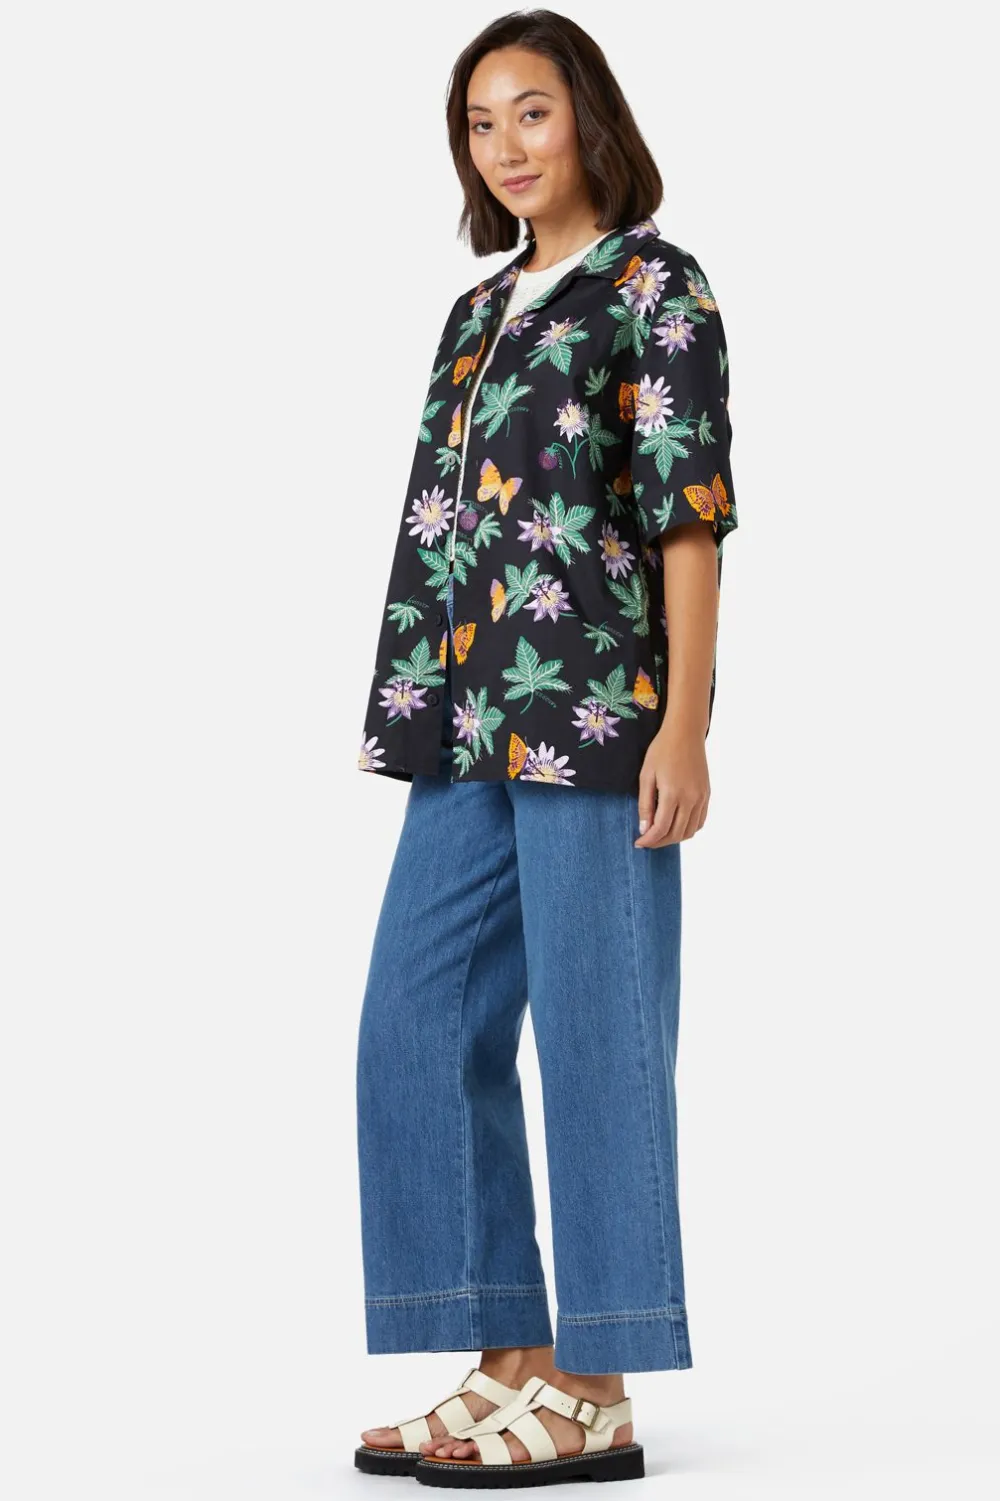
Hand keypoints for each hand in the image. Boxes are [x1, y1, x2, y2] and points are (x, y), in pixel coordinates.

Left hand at [634, 721, 710, 847]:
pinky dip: (688, 829)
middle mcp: (691, 798)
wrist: (685, 734)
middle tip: (646, 841)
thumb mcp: (646, 775)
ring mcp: (701, 798)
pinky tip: (676, 826)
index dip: (649, 840)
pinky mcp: (707, 795)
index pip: (661, 828)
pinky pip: (699, 821)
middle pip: (676, 834)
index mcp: (673, 793)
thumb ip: (645, 804)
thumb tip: (644, 829)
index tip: (639, 843)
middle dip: (659, 842)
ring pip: (690, 831)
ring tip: (660, 835)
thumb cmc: (662, 751)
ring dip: (674, 838)